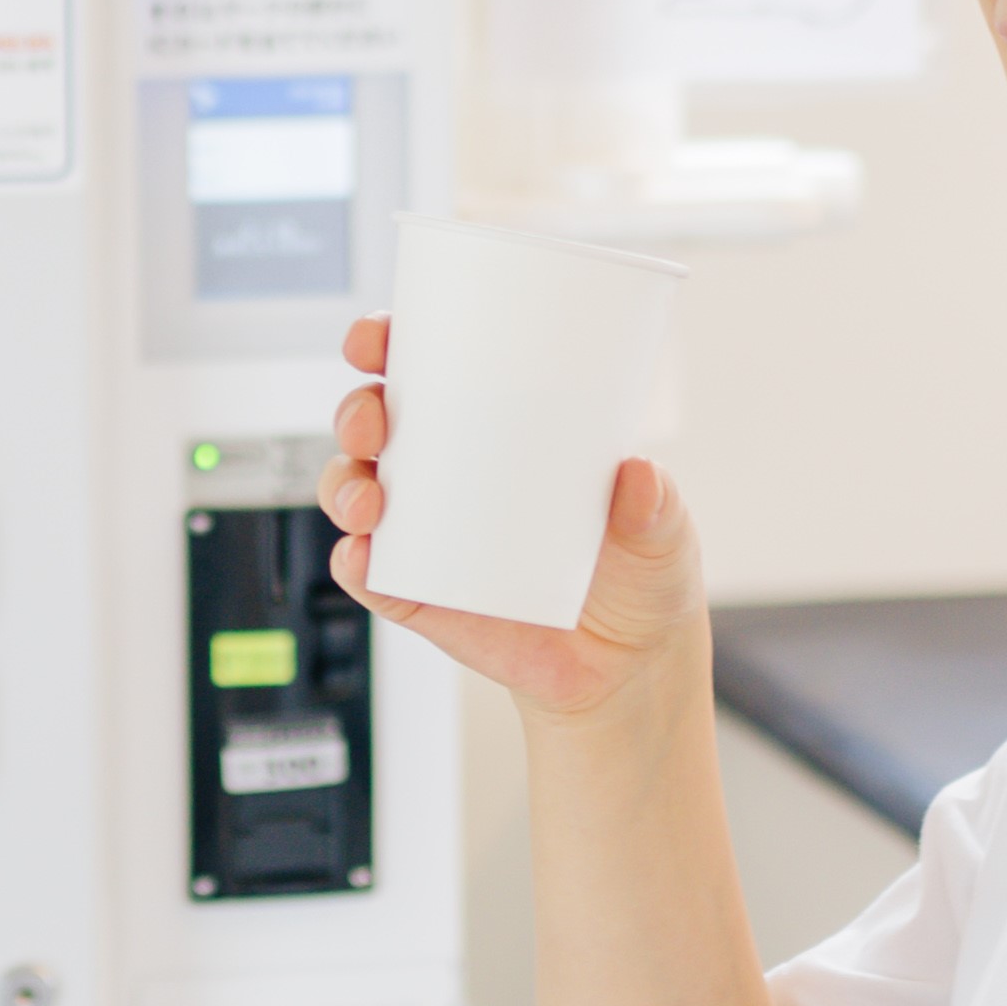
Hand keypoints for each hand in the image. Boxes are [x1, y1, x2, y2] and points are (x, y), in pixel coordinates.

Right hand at [316, 313, 706, 723]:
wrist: (626, 668)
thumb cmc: (639, 574)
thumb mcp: (662, 528)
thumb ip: (655, 503)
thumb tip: (638, 474)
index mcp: (497, 431)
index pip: (427, 371)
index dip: (388, 344)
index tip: (381, 337)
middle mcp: (448, 475)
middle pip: (374, 424)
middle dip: (357, 411)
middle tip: (375, 424)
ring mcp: (427, 537)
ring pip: (356, 493)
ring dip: (344, 485)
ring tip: (371, 501)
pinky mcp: (420, 599)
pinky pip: (369, 576)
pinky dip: (353, 563)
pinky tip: (363, 556)